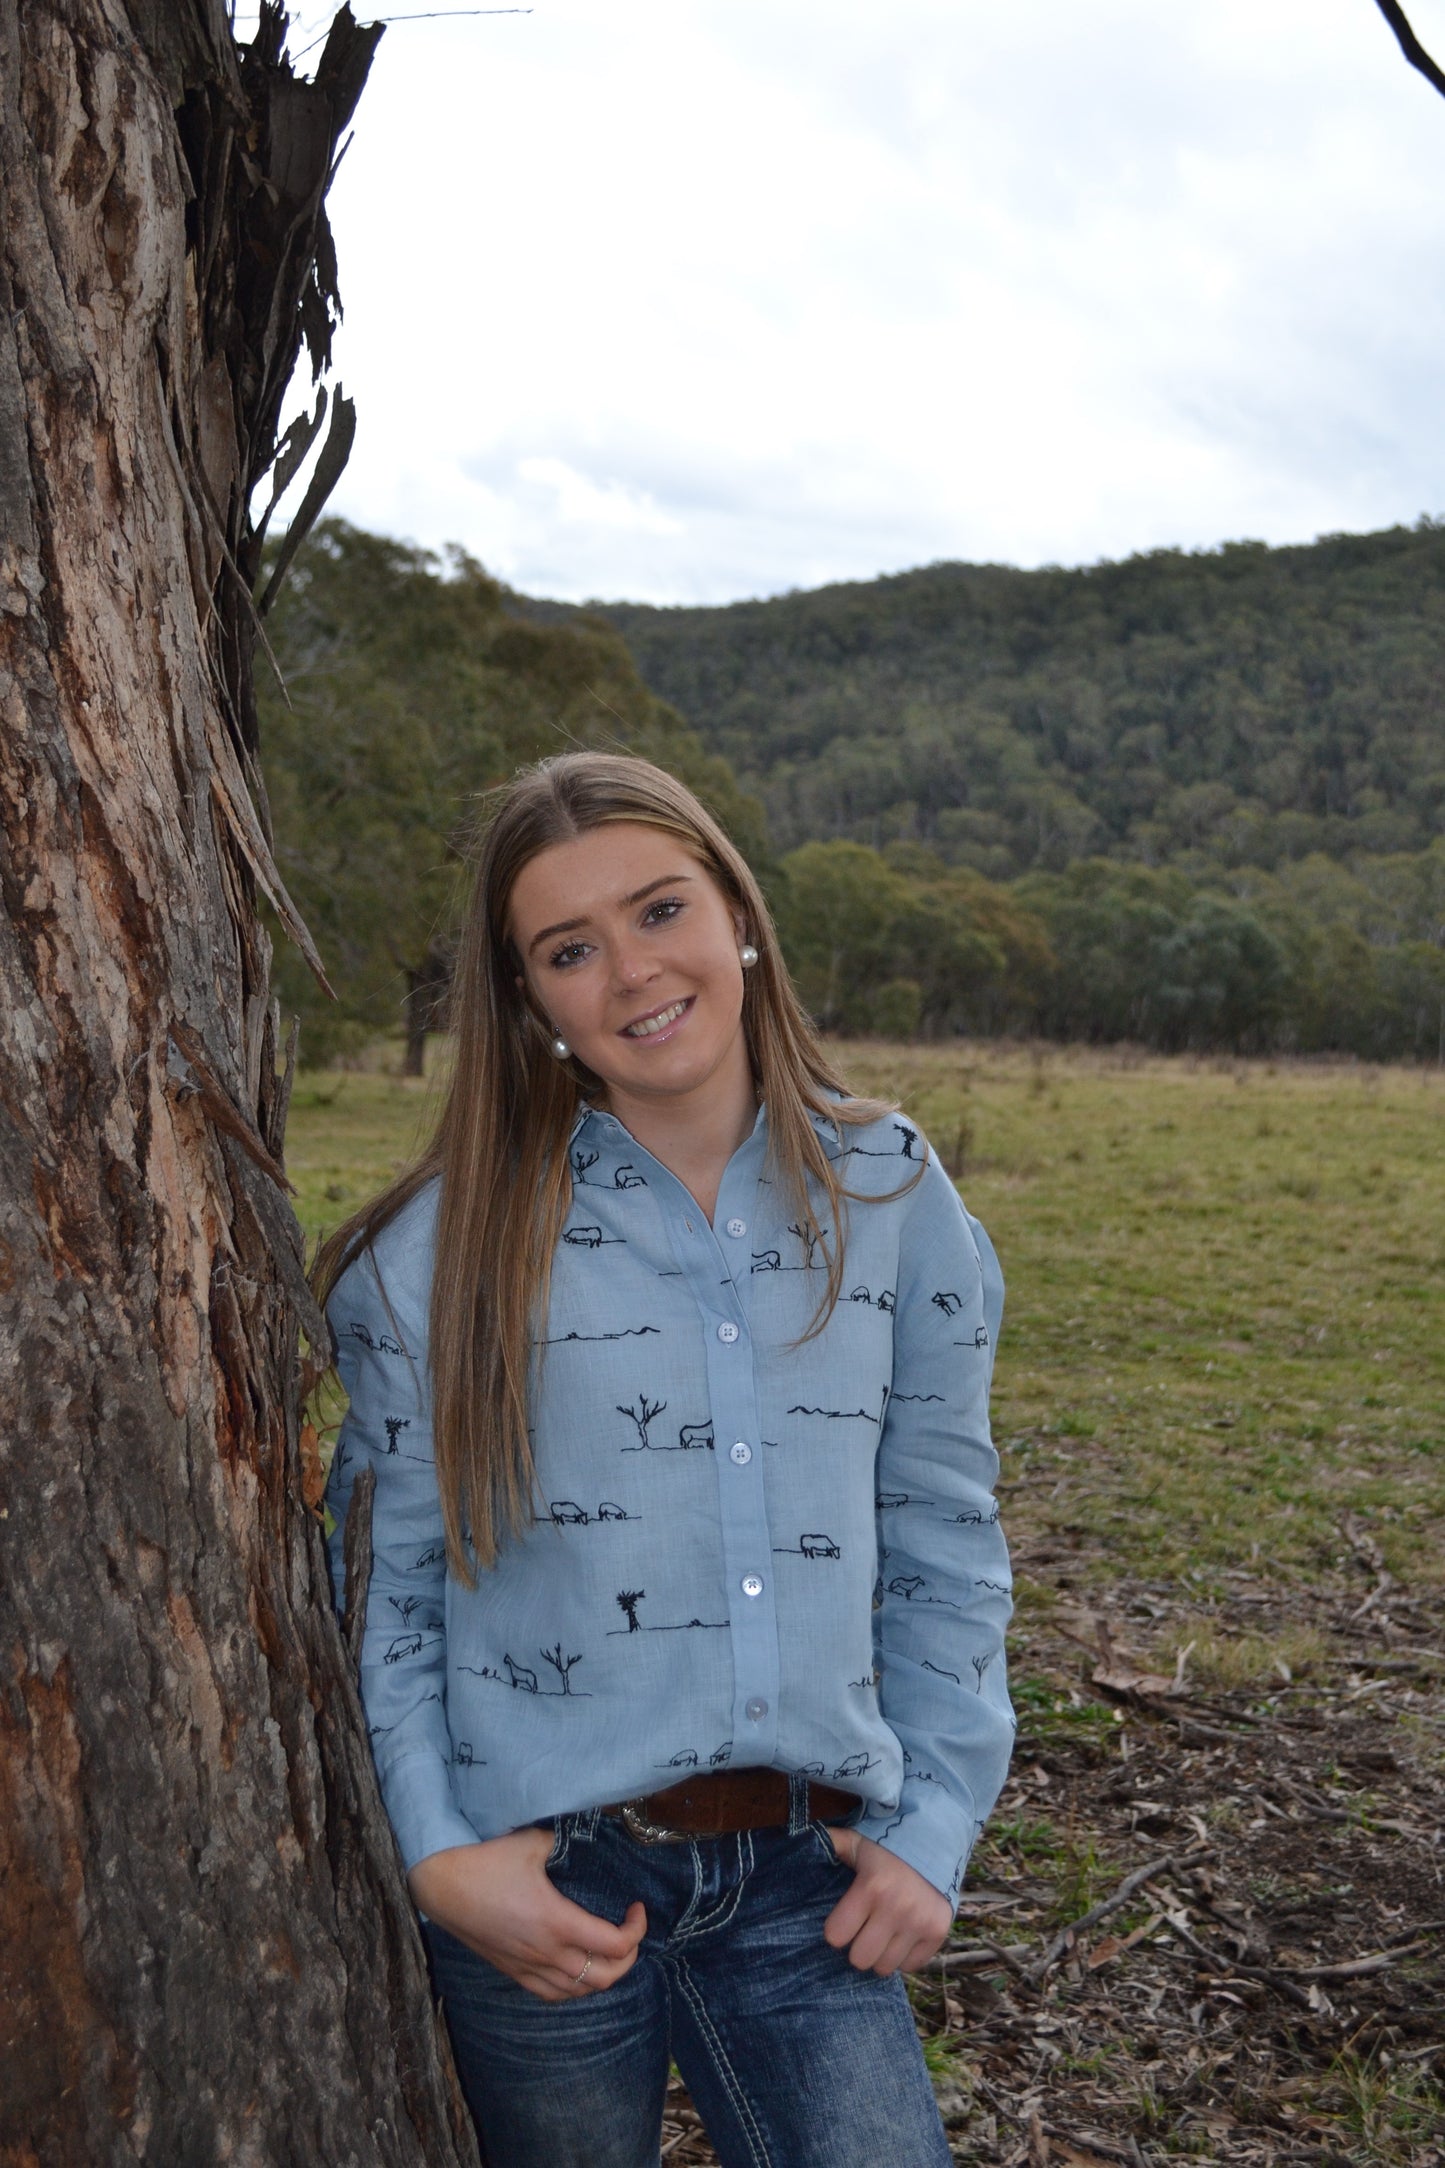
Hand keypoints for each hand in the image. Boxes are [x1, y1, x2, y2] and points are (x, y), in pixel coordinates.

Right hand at [408, 1826, 646, 2002]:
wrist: (441, 1886)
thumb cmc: (487, 1861)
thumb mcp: (533, 1842)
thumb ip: (565, 1843)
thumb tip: (584, 1840)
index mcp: (557, 1922)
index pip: (615, 1945)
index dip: (637, 1929)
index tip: (636, 1907)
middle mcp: (546, 1953)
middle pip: (605, 1978)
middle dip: (629, 1958)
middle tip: (630, 1931)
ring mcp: (528, 1967)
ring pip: (579, 1992)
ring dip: (604, 1976)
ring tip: (609, 1951)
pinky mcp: (512, 1972)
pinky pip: (553, 1995)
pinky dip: (575, 1988)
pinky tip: (577, 1969)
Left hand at [821, 1827, 952, 1975]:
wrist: (936, 1842)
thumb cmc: (887, 1847)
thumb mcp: (856, 1842)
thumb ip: (830, 1843)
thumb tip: (799, 1838)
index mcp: (871, 1887)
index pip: (836, 1936)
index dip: (835, 1930)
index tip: (842, 1921)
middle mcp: (896, 1908)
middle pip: (860, 1959)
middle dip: (857, 1947)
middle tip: (862, 1932)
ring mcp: (919, 1922)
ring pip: (885, 1967)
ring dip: (880, 1954)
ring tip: (881, 1934)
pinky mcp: (937, 1932)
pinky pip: (910, 1966)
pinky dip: (903, 1956)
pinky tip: (901, 1937)